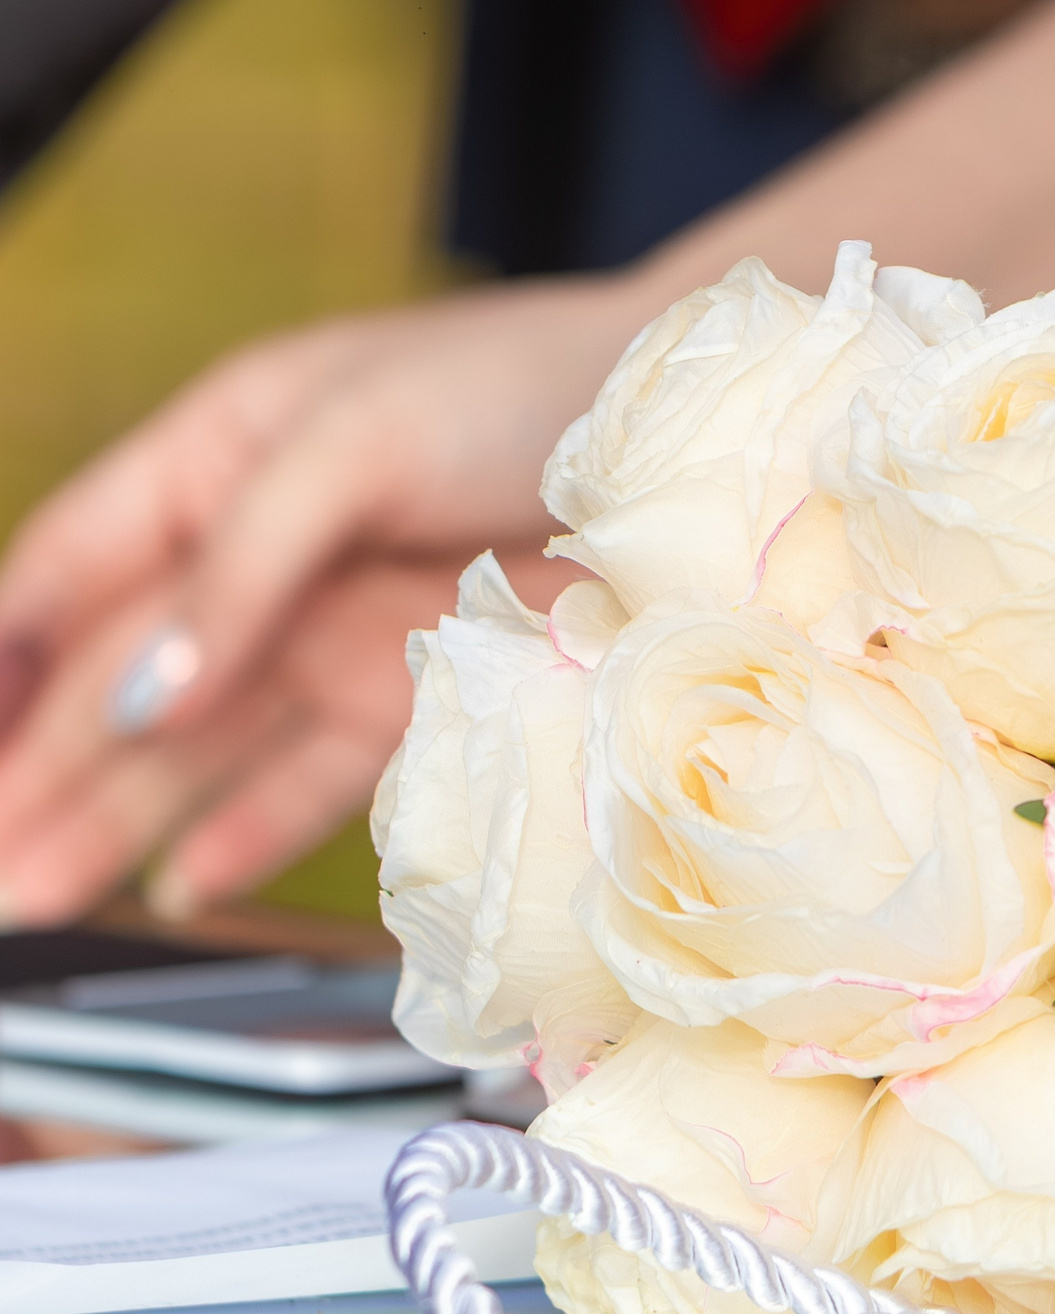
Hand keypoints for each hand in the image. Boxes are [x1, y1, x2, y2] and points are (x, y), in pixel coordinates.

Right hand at [0, 276, 645, 925]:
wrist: (697, 431)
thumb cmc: (524, 387)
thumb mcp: (354, 442)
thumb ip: (241, 567)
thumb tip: (134, 705)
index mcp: (219, 460)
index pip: (71, 573)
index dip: (4, 665)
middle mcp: (265, 559)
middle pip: (122, 682)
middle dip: (41, 773)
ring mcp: (343, 633)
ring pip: (202, 746)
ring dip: (118, 823)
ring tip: (36, 897)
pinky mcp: (426, 698)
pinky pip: (319, 779)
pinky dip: (252, 833)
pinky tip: (186, 884)